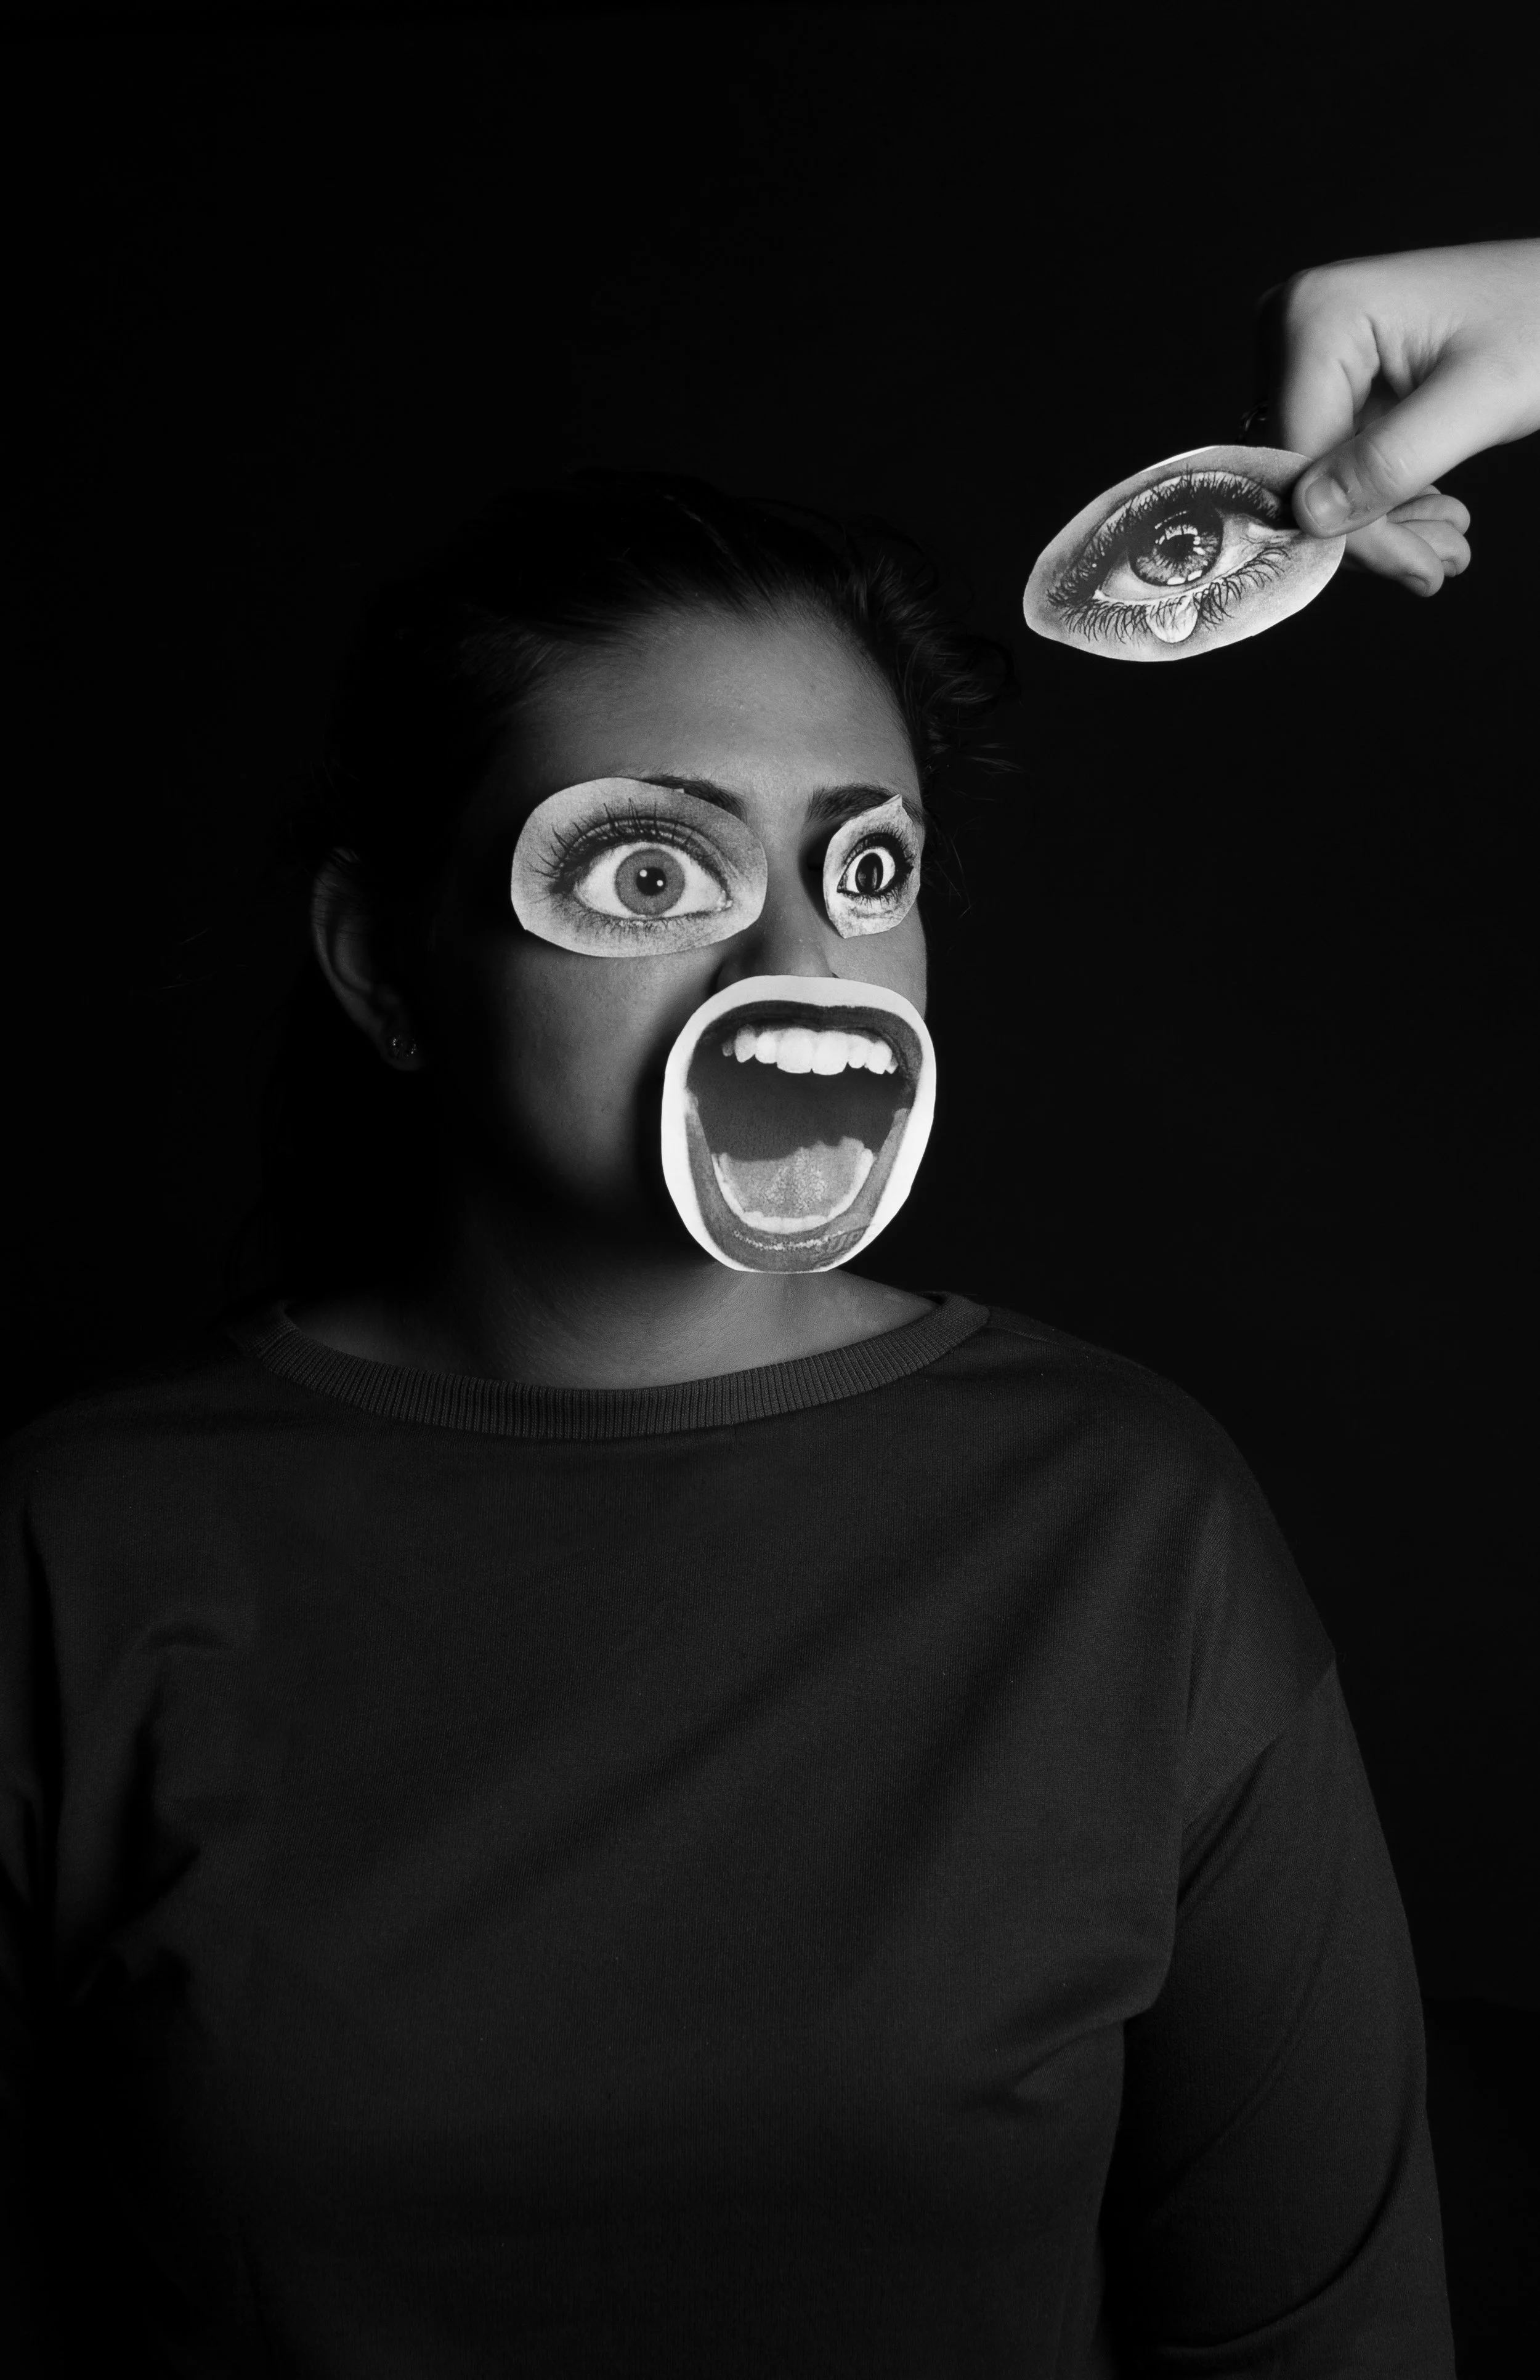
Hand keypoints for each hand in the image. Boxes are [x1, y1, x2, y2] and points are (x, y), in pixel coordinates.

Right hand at [1262, 239, 1539, 594]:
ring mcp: (1308, 356)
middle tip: (1439, 566)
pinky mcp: (1331, 381)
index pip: (1299, 458)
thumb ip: (1393, 459)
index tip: (1416, 571)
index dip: (1350, 530)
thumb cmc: (1539, 319)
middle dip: (1372, 531)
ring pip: (1319, 480)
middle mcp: (1293, 330)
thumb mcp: (1478, 398)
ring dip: (1383, 525)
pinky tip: (1433, 515)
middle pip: (1304, 473)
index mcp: (1316, 317)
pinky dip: (1384, 500)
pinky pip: (1338, 464)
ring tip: (1448, 545)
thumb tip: (1310, 518)